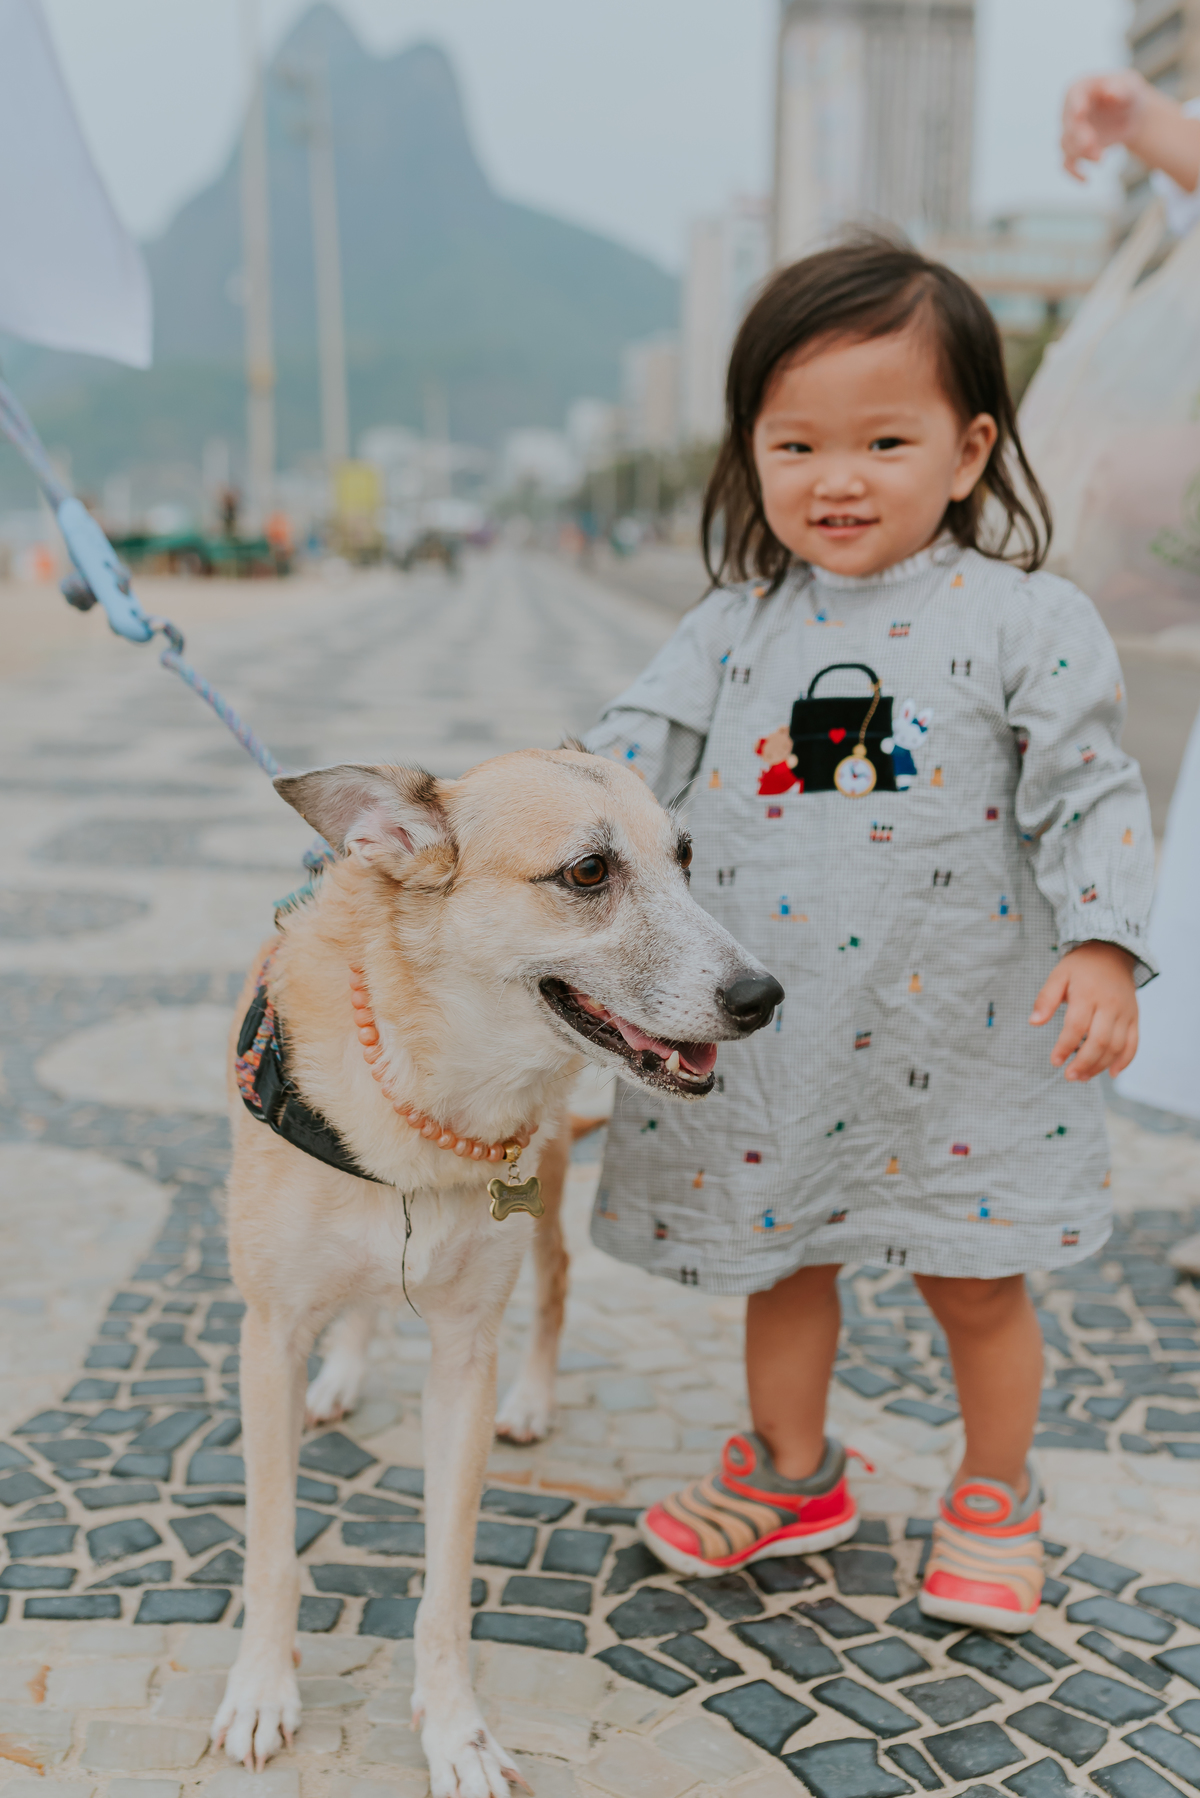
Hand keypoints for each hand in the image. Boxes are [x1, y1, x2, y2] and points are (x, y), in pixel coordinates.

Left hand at [1030, 941, 1138, 1080]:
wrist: (1111, 952)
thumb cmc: (1080, 967)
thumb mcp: (1058, 975)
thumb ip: (1045, 998)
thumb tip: (1034, 1022)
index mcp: (1088, 994)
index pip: (1076, 1026)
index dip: (1065, 1047)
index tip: (1055, 1061)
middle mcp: (1110, 1005)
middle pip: (1100, 1041)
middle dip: (1084, 1063)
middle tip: (1069, 1076)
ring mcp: (1125, 1013)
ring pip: (1117, 1046)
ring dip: (1100, 1066)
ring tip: (1082, 1076)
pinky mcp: (1134, 1017)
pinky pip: (1134, 1043)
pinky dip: (1125, 1061)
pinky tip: (1111, 1073)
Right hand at [1062, 71, 1149, 177]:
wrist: (1129, 114)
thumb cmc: (1127, 94)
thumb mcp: (1129, 87)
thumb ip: (1121, 88)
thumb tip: (1111, 92)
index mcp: (1080, 89)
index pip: (1074, 96)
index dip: (1075, 105)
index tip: (1080, 113)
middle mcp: (1070, 112)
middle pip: (1069, 126)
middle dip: (1079, 136)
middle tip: (1091, 144)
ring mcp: (1071, 132)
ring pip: (1068, 146)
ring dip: (1082, 154)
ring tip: (1101, 159)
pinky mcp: (1075, 150)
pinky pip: (1068, 164)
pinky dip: (1074, 173)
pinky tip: (1086, 181)